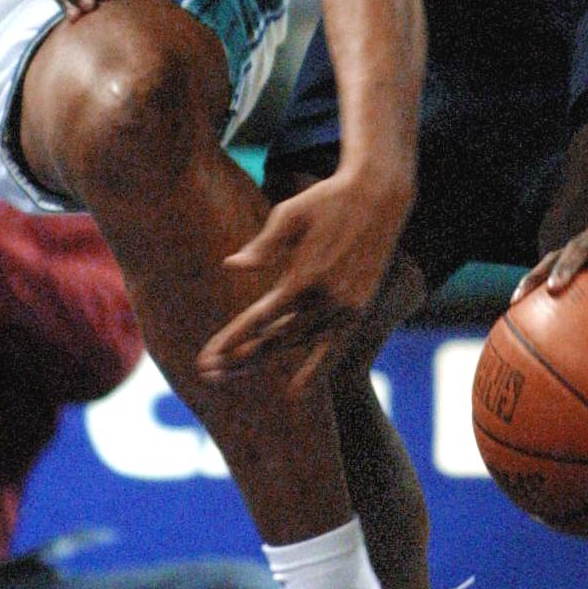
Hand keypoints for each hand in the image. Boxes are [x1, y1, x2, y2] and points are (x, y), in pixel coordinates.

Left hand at [198, 169, 413, 397]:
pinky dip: (316, 369)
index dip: (233, 339)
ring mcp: (346, 306)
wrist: (379, 196)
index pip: (261, 318)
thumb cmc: (326, 198)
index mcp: (305, 275)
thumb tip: (231, 266)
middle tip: (208, 372)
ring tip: (233, 371)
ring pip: (300, 343)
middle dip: (241, 356)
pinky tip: (297, 391)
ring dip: (267, 358)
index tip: (210, 356)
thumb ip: (263, 246)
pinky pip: (334, 346)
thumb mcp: (290, 214)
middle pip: (277, 338)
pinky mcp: (359, 307)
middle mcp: (327, 298)